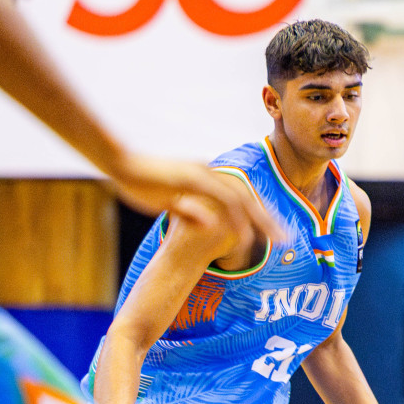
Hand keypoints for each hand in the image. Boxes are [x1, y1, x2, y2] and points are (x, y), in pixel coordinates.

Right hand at [106, 152, 283, 243]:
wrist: (117, 163)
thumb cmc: (138, 182)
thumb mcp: (168, 202)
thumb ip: (189, 211)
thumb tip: (208, 223)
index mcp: (205, 176)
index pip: (240, 195)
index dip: (258, 213)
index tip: (272, 231)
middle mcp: (208, 172)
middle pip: (248, 196)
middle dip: (268, 219)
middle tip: (286, 238)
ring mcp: (201, 174)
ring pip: (240, 198)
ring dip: (260, 220)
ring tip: (274, 239)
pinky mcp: (191, 180)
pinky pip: (220, 200)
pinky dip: (235, 218)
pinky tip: (245, 235)